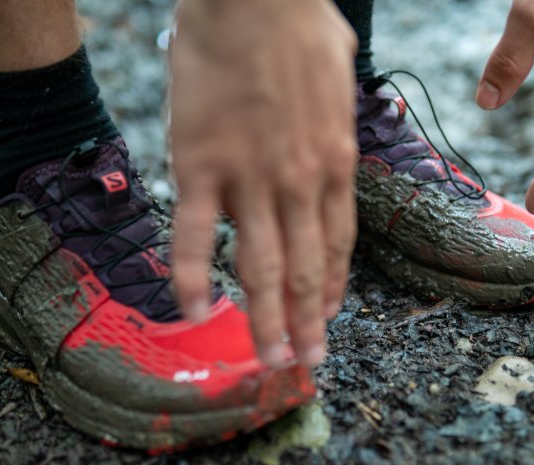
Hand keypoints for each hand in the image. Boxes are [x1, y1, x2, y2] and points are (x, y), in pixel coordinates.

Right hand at [169, 0, 357, 366]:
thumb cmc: (299, 27)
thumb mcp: (343, 76)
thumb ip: (341, 116)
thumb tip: (337, 129)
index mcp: (335, 163)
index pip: (337, 243)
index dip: (332, 288)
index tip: (327, 320)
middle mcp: (299, 182)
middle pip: (304, 268)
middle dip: (305, 322)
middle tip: (303, 362)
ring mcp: (250, 178)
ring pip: (259, 264)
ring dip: (265, 317)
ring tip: (267, 357)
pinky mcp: (200, 165)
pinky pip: (192, 233)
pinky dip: (190, 275)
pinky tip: (193, 313)